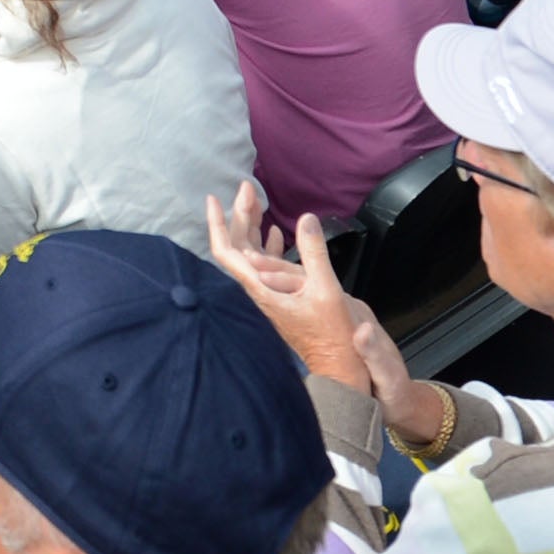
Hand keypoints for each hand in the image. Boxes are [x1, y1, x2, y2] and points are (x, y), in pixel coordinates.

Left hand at [203, 186, 417, 417]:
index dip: (218, 224)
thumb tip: (306, 219)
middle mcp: (259, 290)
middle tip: (248, 188)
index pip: (227, 253)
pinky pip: (268, 266)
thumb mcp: (326, 290)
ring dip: (254, 227)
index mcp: (261, 289)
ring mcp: (269, 294)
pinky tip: (274, 232)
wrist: (338, 365)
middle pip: (239, 247)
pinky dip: (268, 246)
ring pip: (252, 255)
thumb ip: (314, 253)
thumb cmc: (331, 333)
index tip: (214, 199)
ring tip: (258, 201)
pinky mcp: (281, 297)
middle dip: (240, 215)